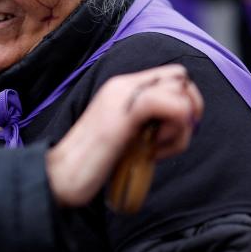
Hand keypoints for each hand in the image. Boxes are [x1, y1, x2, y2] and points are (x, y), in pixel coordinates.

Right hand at [46, 64, 202, 206]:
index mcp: (122, 87)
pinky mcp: (125, 113)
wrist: (60, 176)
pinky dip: (174, 132)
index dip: (185, 101)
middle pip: (180, 75)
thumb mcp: (125, 134)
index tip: (171, 133)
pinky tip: (153, 152)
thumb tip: (179, 123)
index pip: (170, 75)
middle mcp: (123, 84)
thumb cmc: (91, 164)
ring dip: (180, 127)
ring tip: (156, 149)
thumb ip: (146, 122)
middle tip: (170, 140)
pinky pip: (171, 105)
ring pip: (179, 90)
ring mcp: (122, 96)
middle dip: (190, 109)